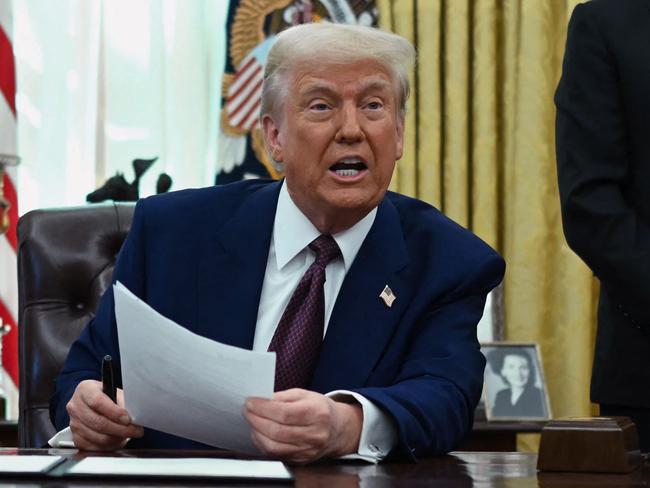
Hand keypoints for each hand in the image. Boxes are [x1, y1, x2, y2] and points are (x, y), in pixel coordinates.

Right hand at [66, 379, 143, 450]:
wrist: (95, 405)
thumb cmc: (107, 397)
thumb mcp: (116, 393)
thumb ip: (123, 402)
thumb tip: (134, 415)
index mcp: (85, 390)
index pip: (98, 402)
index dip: (114, 412)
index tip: (128, 419)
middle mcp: (75, 406)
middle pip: (97, 422)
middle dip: (120, 429)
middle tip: (135, 430)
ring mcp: (73, 423)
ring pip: (96, 437)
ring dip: (116, 439)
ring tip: (128, 435)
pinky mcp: (75, 437)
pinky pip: (92, 447)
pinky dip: (108, 446)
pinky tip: (117, 440)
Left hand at [244, 388, 361, 463]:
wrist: (338, 429)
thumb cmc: (320, 409)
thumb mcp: (305, 394)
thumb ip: (283, 396)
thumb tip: (261, 399)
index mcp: (317, 413)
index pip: (284, 413)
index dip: (263, 408)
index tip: (250, 402)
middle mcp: (314, 434)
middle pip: (277, 431)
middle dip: (256, 420)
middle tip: (247, 411)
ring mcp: (308, 450)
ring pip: (274, 446)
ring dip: (257, 433)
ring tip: (252, 421)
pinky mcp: (301, 460)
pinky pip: (276, 454)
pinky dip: (263, 443)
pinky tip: (260, 433)